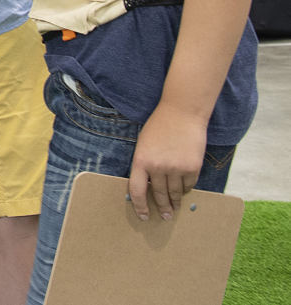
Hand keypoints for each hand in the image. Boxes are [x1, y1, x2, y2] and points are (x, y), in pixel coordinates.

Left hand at [128, 104, 206, 220]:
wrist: (181, 113)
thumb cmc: (159, 127)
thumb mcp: (144, 145)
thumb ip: (144, 165)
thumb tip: (147, 187)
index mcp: (141, 161)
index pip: (137, 191)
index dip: (140, 206)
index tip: (144, 216)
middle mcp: (158, 167)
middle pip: (158, 194)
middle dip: (162, 207)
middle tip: (165, 216)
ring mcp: (176, 168)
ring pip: (175, 192)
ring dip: (175, 202)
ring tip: (175, 208)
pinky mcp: (192, 168)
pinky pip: (189, 185)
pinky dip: (186, 189)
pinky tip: (184, 191)